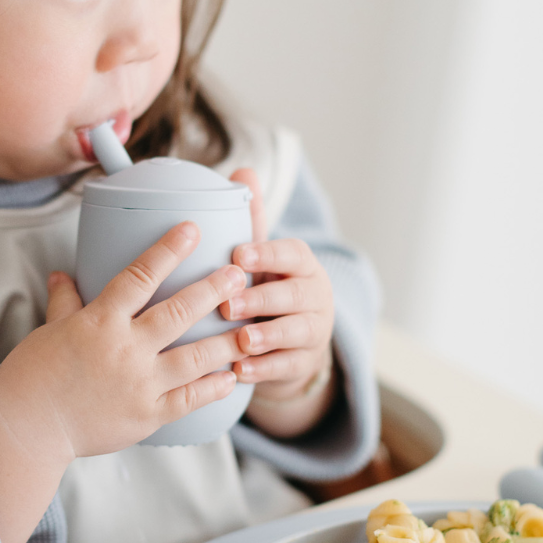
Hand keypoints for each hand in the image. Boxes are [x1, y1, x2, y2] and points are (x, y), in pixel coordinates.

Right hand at [0, 222, 246, 542]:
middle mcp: (125, 348)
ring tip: (250, 327)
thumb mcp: (50, 330)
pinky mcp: (147, 415)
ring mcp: (140, 384)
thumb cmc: (34, 375)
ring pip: (195, 357)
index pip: (139, 276)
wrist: (29, 427)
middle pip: (178, 313)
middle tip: (239, 273)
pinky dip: (213, 387)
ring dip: (226, 341)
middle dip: (213, 290)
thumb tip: (62, 273)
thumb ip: (65, 301)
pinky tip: (231, 376)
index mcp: (100, 321)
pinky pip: (189, 399)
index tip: (191, 228)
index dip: (168, 250)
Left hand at [221, 169, 335, 437]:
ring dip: (266, 337)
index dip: (267, 254)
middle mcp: (314, 296)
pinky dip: (263, 370)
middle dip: (261, 299)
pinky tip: (239, 372)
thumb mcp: (262, 257)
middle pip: (293, 296)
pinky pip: (286, 368)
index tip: (238, 255)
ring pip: (295, 333)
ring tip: (240, 340)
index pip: (292, 253)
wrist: (292, 342)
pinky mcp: (304, 364)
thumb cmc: (267, 287)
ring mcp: (313, 332)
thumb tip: (242, 170)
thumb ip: (253, 219)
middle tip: (227, 303)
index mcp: (301, 264)